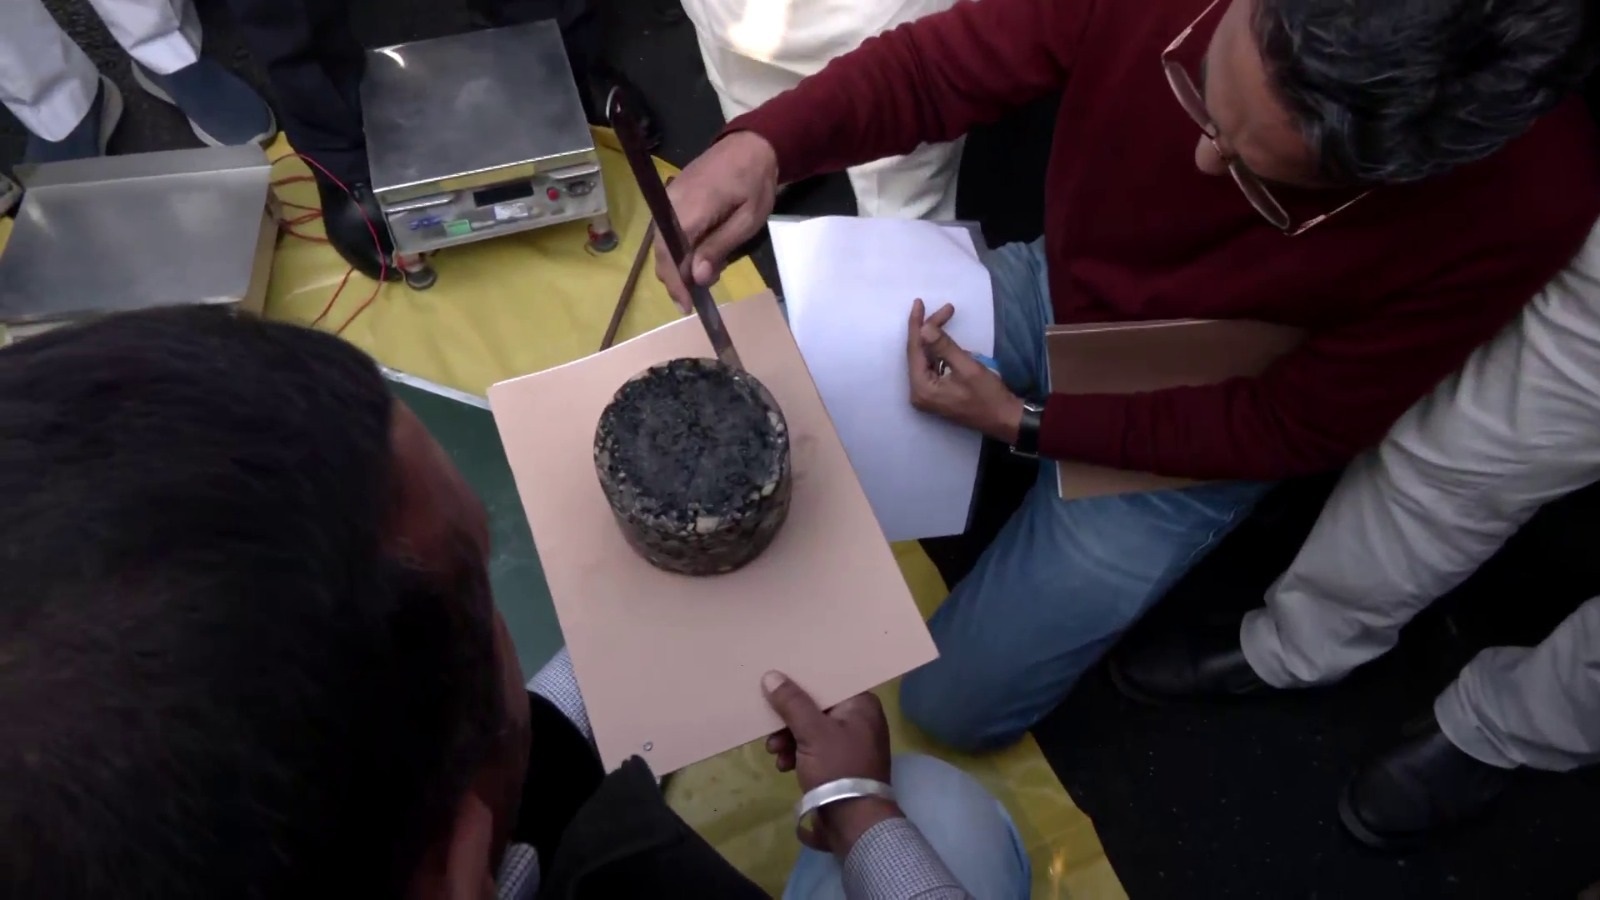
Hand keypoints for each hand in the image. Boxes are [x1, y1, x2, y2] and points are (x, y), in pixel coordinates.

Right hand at [655, 131, 779, 312]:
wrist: (751, 144)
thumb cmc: (755, 182)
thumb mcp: (747, 220)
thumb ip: (719, 247)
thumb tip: (696, 277)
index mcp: (689, 210)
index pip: (671, 255)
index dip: (676, 284)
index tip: (687, 306)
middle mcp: (670, 205)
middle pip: (662, 252)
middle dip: (677, 279)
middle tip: (698, 296)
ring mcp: (669, 199)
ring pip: (663, 243)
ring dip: (679, 265)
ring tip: (704, 276)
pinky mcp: (673, 197)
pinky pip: (668, 230)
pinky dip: (680, 248)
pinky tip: (699, 256)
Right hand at [762, 671, 901, 854]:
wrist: (853, 822)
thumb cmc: (838, 768)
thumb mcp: (812, 732)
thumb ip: (792, 703)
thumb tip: (771, 676)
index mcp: (861, 704)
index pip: (828, 683)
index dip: (801, 683)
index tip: (776, 684)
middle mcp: (860, 720)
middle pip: (817, 707)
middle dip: (789, 719)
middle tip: (769, 727)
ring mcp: (851, 744)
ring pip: (812, 730)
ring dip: (789, 739)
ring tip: (774, 752)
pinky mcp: (840, 765)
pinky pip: (815, 750)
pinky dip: (797, 754)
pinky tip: (784, 766)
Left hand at [907, 298, 1024, 441]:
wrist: (1005, 420)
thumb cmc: (988, 396)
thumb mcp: (967, 367)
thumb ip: (944, 347)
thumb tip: (924, 328)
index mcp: (922, 388)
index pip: (914, 349)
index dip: (917, 324)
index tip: (919, 302)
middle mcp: (918, 393)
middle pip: (918, 352)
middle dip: (929, 329)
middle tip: (946, 309)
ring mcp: (927, 395)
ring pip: (925, 358)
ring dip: (935, 338)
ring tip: (946, 316)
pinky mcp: (936, 394)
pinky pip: (932, 366)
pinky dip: (938, 350)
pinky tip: (945, 338)